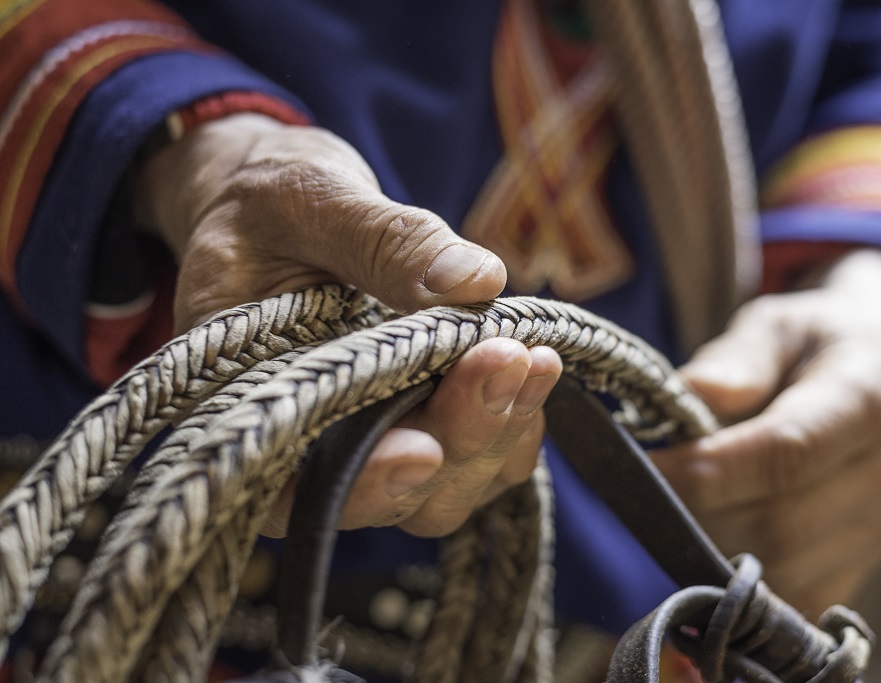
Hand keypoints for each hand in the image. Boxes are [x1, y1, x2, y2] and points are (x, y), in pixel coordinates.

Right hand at [134, 113, 560, 536]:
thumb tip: (480, 281)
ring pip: (445, 491)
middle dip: (459, 437)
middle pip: (394, 493)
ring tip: (537, 361)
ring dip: (498, 436)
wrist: (288, 211)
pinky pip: (482, 457)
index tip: (424, 451)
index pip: (298, 488)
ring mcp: (374, 442)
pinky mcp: (424, 422)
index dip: (363, 485)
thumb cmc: (273, 204)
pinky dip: (516, 422)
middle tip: (509, 360)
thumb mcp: (311, 200)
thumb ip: (383, 240)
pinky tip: (538, 367)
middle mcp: (311, 446)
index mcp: (250, 405)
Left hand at [650, 250, 880, 615]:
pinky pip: (797, 599)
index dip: (708, 469)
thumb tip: (691, 392)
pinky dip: (742, 583)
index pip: (787, 452)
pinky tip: (709, 539)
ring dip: (713, 550)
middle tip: (642, 492)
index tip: (643, 466)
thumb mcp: (776, 323)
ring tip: (675, 509)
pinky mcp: (866, 563)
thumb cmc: (813, 341)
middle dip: (698, 514)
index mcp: (871, 397)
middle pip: (781, 523)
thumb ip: (737, 358)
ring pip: (784, 569)